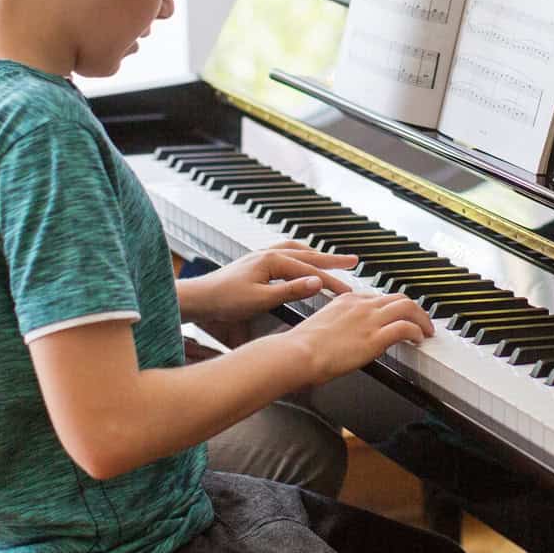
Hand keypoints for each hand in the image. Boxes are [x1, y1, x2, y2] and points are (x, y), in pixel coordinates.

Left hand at [178, 242, 358, 329]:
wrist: (199, 298)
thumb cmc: (225, 300)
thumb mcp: (260, 299)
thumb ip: (290, 290)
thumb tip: (317, 282)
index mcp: (272, 260)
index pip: (310, 271)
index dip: (332, 282)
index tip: (349, 291)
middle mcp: (268, 253)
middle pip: (308, 255)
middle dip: (332, 259)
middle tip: (354, 261)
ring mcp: (261, 256)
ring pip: (297, 251)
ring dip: (316, 255)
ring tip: (332, 259)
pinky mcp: (256, 263)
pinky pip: (285, 254)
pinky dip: (300, 256)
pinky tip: (301, 262)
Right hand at [290, 291, 434, 384]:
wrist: (298, 354)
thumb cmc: (302, 347)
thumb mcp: (321, 327)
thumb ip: (336, 327)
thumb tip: (341, 338)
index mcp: (347, 300)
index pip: (379, 297)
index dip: (393, 307)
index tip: (398, 316)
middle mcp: (361, 305)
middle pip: (398, 297)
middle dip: (414, 309)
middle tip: (421, 321)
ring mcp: (369, 320)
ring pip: (407, 307)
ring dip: (422, 318)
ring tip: (426, 330)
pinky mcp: (375, 337)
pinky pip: (405, 327)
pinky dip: (417, 331)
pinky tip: (418, 339)